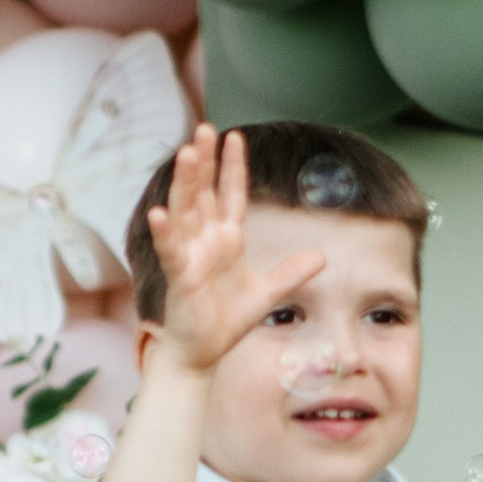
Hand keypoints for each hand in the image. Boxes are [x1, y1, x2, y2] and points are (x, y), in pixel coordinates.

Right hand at [144, 127, 321, 376]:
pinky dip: (165, 233)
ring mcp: (190, 256)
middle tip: (205, 128)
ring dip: (185, 183)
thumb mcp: (268, 293)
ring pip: (185, 212)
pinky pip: (170, 251)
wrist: (204, 353)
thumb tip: (322, 256)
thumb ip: (292, 272)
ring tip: (187, 153)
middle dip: (205, 161)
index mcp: (226, 240)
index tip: (235, 137)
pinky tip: (159, 213)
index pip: (230, 195)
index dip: (232, 167)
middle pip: (204, 193)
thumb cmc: (227, 321)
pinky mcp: (179, 278)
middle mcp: (205, 241)